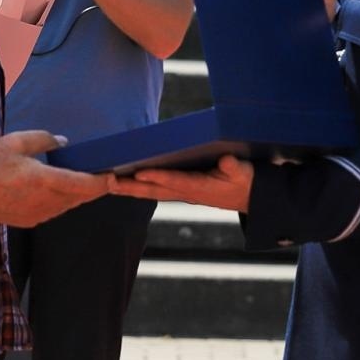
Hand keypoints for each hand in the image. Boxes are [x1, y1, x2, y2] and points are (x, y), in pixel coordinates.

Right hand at [0, 130, 113, 226]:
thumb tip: (64, 142)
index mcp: (44, 180)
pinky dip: (59, 202)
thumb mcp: (19, 141)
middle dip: (91, 188)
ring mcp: (34, 215)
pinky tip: (57, 192)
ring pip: (65, 206)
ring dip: (75, 196)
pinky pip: (51, 212)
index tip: (112, 176)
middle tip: (103, 176)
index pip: (84, 185)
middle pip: (78, 197)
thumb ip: (46, 139)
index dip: (102, 182)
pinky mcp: (26, 221)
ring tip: (82, 182)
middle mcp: (42, 201)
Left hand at [113, 154, 252, 211]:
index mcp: (202, 187)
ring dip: (131, 189)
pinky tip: (127, 185)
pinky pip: (157, 190)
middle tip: (110, 182)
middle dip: (133, 186)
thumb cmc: (245, 181)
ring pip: (152, 191)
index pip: (177, 181)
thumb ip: (234, 167)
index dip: (159, 177)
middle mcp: (188, 192)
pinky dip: (140, 187)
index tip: (140, 172)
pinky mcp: (183, 191)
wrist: (249, 199)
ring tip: (110, 185)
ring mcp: (184, 193)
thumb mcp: (244, 172)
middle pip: (156, 190)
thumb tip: (226, 160)